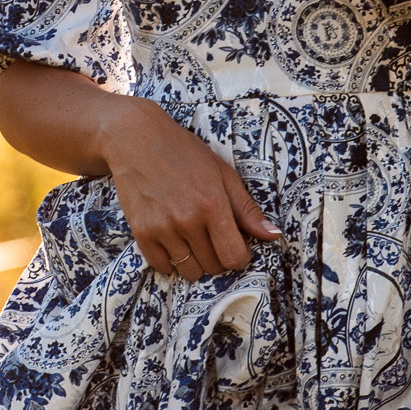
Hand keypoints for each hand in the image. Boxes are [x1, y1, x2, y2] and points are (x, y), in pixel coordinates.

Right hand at [99, 97, 280, 281]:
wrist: (137, 138)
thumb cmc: (185, 153)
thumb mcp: (223, 174)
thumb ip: (247, 209)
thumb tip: (274, 236)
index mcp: (213, 204)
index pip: (235, 257)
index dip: (239, 253)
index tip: (233, 240)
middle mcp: (188, 220)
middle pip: (214, 266)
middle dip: (218, 255)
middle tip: (211, 233)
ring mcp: (162, 228)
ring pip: (190, 272)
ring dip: (195, 260)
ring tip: (191, 236)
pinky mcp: (141, 232)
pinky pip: (163, 267)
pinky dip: (171, 260)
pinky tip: (173, 239)